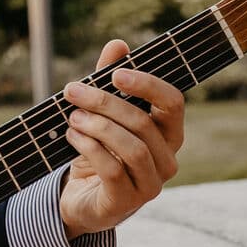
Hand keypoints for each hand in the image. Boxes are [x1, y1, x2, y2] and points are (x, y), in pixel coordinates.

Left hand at [58, 39, 186, 238]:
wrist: (80, 198)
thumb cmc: (98, 151)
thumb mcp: (101, 115)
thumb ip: (109, 82)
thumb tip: (118, 44)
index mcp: (168, 133)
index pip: (173, 103)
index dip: (147, 85)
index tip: (115, 74)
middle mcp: (167, 160)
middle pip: (143, 123)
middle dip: (105, 103)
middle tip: (73, 91)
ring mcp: (150, 184)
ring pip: (132, 148)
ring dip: (98, 127)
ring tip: (73, 116)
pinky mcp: (126, 201)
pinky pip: (113, 170)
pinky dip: (90, 148)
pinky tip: (73, 136)